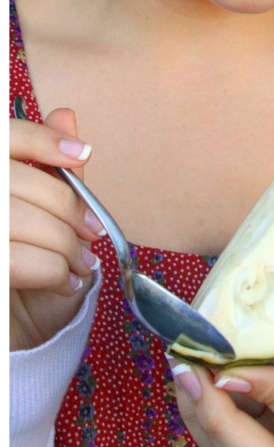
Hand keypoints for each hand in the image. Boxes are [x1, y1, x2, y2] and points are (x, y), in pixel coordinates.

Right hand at [10, 108, 101, 349]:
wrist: (14, 331)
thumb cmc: (30, 268)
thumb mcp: (45, 216)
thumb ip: (50, 169)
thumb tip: (65, 115)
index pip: (4, 136)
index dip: (42, 139)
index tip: (83, 154)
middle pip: (19, 181)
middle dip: (67, 207)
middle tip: (93, 232)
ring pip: (17, 220)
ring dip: (63, 245)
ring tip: (80, 264)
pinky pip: (15, 259)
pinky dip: (51, 271)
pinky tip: (65, 281)